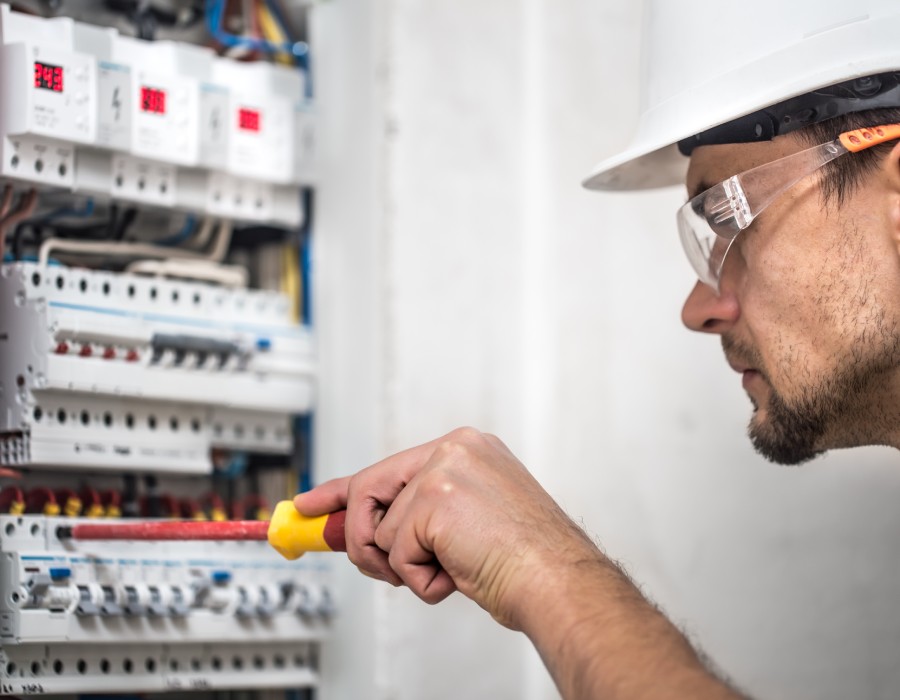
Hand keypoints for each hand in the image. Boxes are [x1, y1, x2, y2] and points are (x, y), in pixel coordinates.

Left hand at [294, 427, 599, 628]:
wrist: (559, 581)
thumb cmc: (523, 560)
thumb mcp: (468, 523)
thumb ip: (422, 515)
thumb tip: (370, 533)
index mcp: (465, 450)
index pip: (388, 467)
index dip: (343, 489)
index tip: (310, 505)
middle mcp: (453, 450)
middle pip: (369, 490)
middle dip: (358, 538)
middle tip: (375, 566)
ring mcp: (443, 470)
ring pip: (380, 529)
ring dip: (407, 564)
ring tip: (451, 568)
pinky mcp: (434, 500)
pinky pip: (394, 551)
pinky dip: (419, 578)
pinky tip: (457, 574)